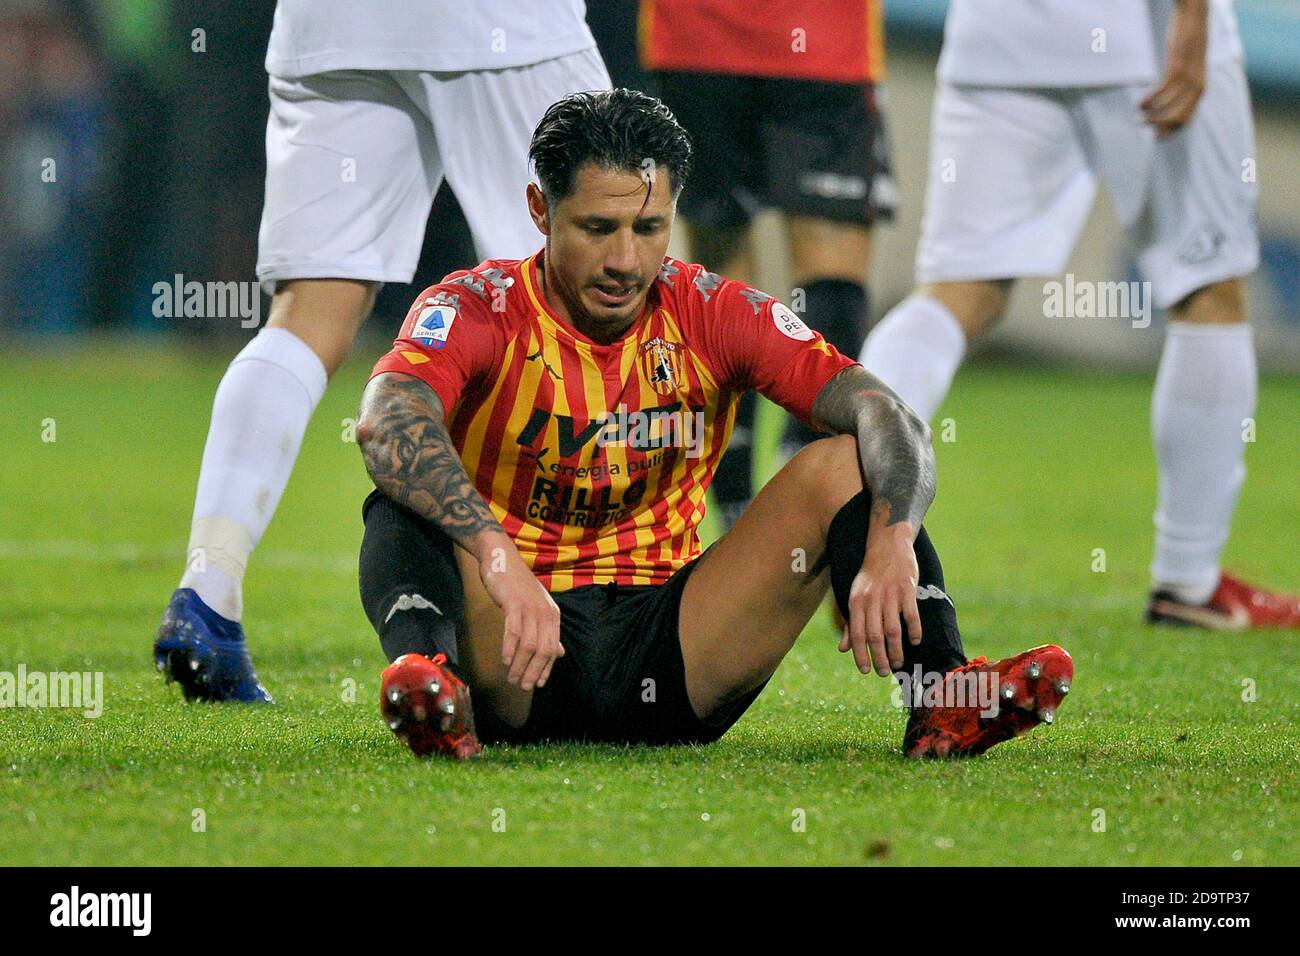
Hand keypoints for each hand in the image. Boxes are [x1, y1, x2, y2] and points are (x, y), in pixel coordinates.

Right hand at [476, 537, 563, 690]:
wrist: (502, 560)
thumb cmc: (517, 586)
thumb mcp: (537, 608)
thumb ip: (548, 630)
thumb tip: (559, 652)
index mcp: (553, 616)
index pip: (553, 649)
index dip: (546, 669)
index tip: (537, 684)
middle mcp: (545, 613)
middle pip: (543, 650)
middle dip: (533, 672)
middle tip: (521, 686)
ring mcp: (530, 608)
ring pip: (529, 645)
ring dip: (520, 665)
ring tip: (511, 678)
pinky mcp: (514, 604)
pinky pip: (513, 631)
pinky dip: (510, 648)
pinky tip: (505, 660)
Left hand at [838, 524, 921, 676]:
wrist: (887, 545)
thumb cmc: (870, 576)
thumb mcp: (855, 596)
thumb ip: (851, 623)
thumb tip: (843, 649)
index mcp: (856, 602)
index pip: (857, 634)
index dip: (861, 655)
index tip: (866, 671)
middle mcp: (871, 599)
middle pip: (875, 636)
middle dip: (880, 658)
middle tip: (885, 672)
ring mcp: (890, 594)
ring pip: (893, 630)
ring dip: (896, 650)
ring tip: (898, 663)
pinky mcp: (907, 589)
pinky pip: (911, 615)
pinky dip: (914, 631)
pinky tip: (915, 642)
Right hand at [1141, 0, 1207, 139]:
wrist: (1194, 17)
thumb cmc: (1188, 43)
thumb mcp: (1189, 67)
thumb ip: (1184, 84)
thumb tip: (1170, 101)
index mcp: (1201, 88)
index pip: (1187, 119)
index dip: (1170, 131)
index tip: (1155, 137)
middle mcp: (1198, 85)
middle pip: (1178, 117)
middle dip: (1159, 126)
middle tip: (1143, 126)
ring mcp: (1189, 76)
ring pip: (1170, 107)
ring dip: (1152, 115)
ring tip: (1138, 116)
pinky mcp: (1178, 66)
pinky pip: (1163, 90)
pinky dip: (1150, 100)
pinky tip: (1139, 103)